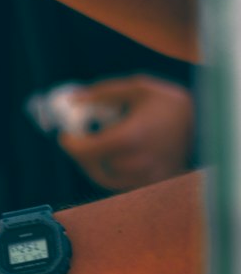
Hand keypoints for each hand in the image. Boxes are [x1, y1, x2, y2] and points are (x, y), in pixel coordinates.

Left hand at [59, 75, 194, 191]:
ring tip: (98, 145)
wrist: (208, 126)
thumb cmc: (170, 104)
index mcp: (130, 137)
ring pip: (105, 178)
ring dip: (95, 163)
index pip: (86, 150)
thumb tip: (72, 100)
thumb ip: (102, 94)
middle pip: (92, 165)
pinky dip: (111, 172)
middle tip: (79, 139)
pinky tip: (114, 155)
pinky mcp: (152, 184)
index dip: (70, 144)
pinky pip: (121, 184)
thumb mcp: (138, 88)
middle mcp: (136, 162)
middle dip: (81, 153)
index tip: (65, 136)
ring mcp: (145, 177)